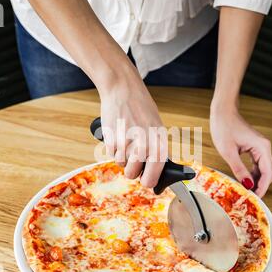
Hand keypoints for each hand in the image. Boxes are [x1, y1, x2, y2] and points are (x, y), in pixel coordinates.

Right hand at [98, 62, 165, 187]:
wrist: (123, 90)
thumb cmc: (141, 109)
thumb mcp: (156, 128)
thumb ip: (156, 149)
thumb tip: (156, 172)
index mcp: (159, 145)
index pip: (152, 177)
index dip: (148, 180)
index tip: (145, 179)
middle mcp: (145, 147)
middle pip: (132, 175)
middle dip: (131, 169)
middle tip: (132, 155)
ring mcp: (128, 145)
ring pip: (121, 165)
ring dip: (121, 156)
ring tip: (126, 138)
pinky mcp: (112, 141)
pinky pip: (111, 155)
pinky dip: (113, 147)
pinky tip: (118, 133)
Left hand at [210, 104, 271, 196]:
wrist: (222, 112)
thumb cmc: (224, 127)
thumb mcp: (228, 152)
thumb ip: (239, 169)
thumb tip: (247, 185)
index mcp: (262, 147)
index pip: (267, 173)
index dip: (262, 188)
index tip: (255, 198)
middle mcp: (264, 147)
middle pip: (268, 173)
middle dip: (260, 186)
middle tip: (249, 198)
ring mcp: (260, 147)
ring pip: (263, 170)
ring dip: (256, 181)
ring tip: (246, 191)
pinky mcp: (254, 148)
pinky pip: (257, 165)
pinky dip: (252, 174)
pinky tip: (244, 180)